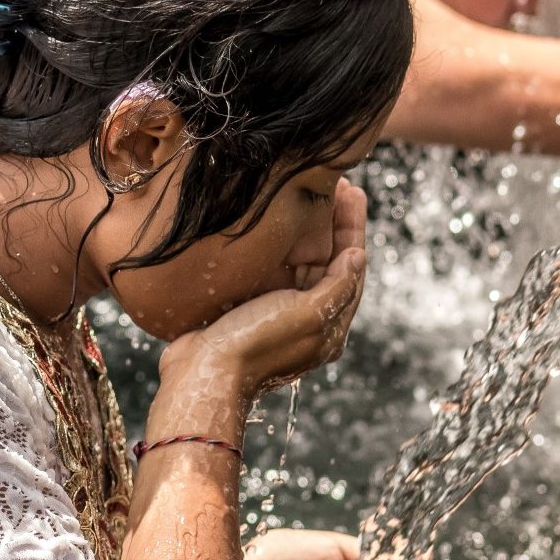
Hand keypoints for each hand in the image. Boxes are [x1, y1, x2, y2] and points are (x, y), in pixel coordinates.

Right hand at [162, 178, 367, 401]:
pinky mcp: (252, 309)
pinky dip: (283, 245)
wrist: (202, 373)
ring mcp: (279, 315)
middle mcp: (308, 321)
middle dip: (335, 225)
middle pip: (331, 264)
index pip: (351, 270)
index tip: (354, 193)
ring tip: (313, 195)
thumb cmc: (254, 344)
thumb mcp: (306, 314)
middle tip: (338, 186)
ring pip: (304, 264)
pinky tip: (279, 222)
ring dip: (310, 231)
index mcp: (328, 328)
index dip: (353, 229)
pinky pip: (276, 271)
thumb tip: (358, 257)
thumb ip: (337, 286)